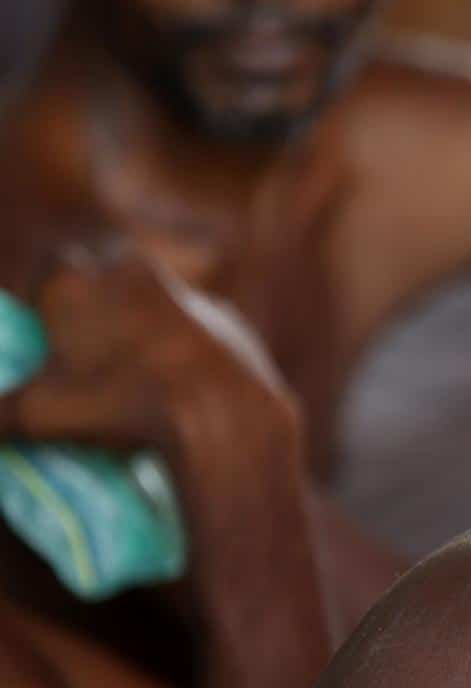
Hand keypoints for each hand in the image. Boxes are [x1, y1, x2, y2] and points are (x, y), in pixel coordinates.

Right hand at [0, 245, 301, 482]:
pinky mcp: (230, 319)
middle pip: (105, 281)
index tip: (48, 334)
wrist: (222, 416)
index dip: (46, 298)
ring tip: (142, 379)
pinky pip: (201, 330)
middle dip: (97, 312)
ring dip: (146, 330)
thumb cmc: (119, 407)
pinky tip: (187, 386)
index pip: (50, 270)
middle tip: (92, 359)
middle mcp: (132, 272)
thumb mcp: (40, 417)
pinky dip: (190, 351)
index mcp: (77, 281)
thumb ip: (0, 415)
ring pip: (157, 304)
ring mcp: (187, 292)